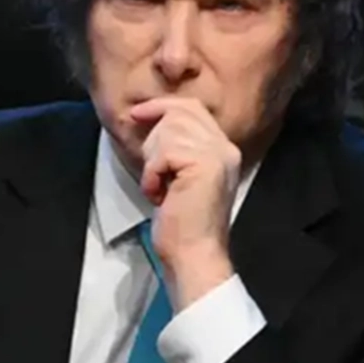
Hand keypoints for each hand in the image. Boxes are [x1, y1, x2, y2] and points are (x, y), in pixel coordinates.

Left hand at [128, 97, 238, 309]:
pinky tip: (160, 195)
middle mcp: (225, 149)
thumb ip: (178, 150)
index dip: (162, 106)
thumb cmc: (183, 226)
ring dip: (154, 161)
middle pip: (179, 113)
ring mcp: (217, 155)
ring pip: (169, 130)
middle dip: (155, 141)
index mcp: (224, 151)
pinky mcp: (204, 165)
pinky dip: (153, 174)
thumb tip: (153, 122)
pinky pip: (165, 151)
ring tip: (161, 188)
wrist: (194, 256)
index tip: (138, 114)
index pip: (193, 108)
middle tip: (157, 175)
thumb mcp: (181, 178)